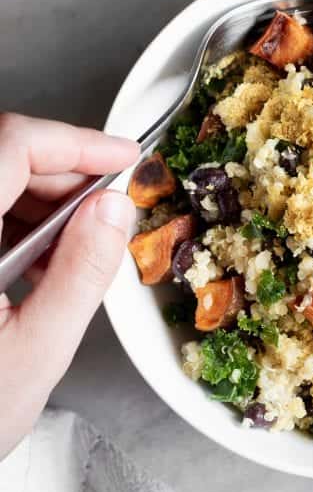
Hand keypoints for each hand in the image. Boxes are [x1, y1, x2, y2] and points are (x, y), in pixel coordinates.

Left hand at [0, 113, 138, 458]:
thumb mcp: (38, 350)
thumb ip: (81, 272)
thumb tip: (114, 210)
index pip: (9, 148)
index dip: (74, 141)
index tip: (122, 155)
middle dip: (62, 171)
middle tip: (109, 205)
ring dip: (40, 197)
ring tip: (77, 245)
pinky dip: (15, 220)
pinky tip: (39, 260)